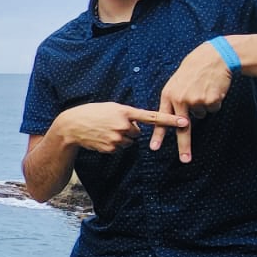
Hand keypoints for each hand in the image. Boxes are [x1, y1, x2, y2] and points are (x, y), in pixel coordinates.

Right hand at [57, 102, 188, 153]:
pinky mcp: (112, 148)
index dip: (169, 120)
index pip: (152, 116)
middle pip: (137, 132)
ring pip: (129, 141)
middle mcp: (123, 125)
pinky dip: (113, 144)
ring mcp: (117, 138)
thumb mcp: (111, 107)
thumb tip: (138, 127)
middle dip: (128, 129)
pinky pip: (120, 148)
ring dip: (121, 137)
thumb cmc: (92, 113)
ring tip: (105, 131)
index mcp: (124, 111)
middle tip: (112, 124)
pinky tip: (102, 138)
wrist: (72, 126)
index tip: (184, 122)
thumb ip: (127, 114)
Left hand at [151, 43, 233, 161]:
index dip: (159, 134)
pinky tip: (213, 89)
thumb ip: (174, 101)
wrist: (213, 57)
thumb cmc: (194, 71)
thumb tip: (179, 121)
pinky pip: (213, 109)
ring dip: (204, 105)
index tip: (154, 148)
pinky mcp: (210, 100)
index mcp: (169, 95)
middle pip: (182, 128)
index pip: (162, 118)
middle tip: (185, 160)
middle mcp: (180, 99)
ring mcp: (195, 100)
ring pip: (201, 115)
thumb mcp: (177, 83)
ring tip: (203, 88)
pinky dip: (214, 101)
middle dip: (184, 145)